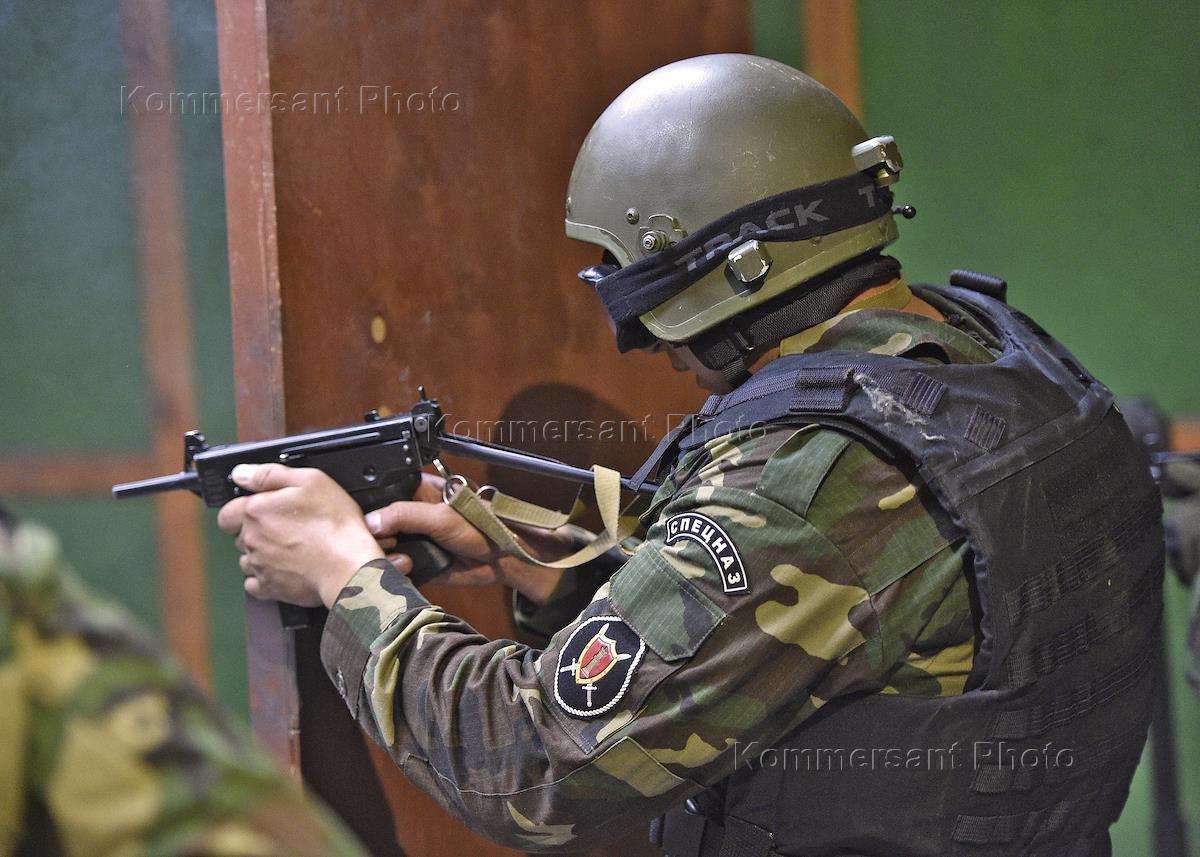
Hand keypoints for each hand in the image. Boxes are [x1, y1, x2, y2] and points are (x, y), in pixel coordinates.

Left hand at [217, 464, 383, 607]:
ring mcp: (259, 566)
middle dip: (256, 531)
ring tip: (289, 548)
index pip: (227, 513)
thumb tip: (242, 474)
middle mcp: (252, 540)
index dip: (242, 510)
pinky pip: (255, 584)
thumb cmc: (334, 525)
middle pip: (240, 536)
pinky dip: (264, 578)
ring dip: (261, 554)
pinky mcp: (269, 588)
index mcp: (256, 512)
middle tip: (286, 527)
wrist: (348, 566)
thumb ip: (270, 475)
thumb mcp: (310, 481)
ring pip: (247, 559)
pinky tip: (284, 568)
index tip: (262, 511)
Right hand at [367, 473, 567, 601]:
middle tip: (391, 542)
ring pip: (383, 548)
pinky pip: (396, 568)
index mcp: (416, 492)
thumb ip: (406, 515)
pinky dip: (394, 571)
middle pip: (377, 525)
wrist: (505, 558)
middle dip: (377, 537)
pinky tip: (404, 569)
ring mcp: (413, 539)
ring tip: (403, 558)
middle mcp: (411, 515)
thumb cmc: (484, 526)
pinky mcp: (417, 561)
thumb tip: (372, 521)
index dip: (370, 510)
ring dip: (385, 555)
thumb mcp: (442, 516)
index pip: (379, 496)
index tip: (371, 523)